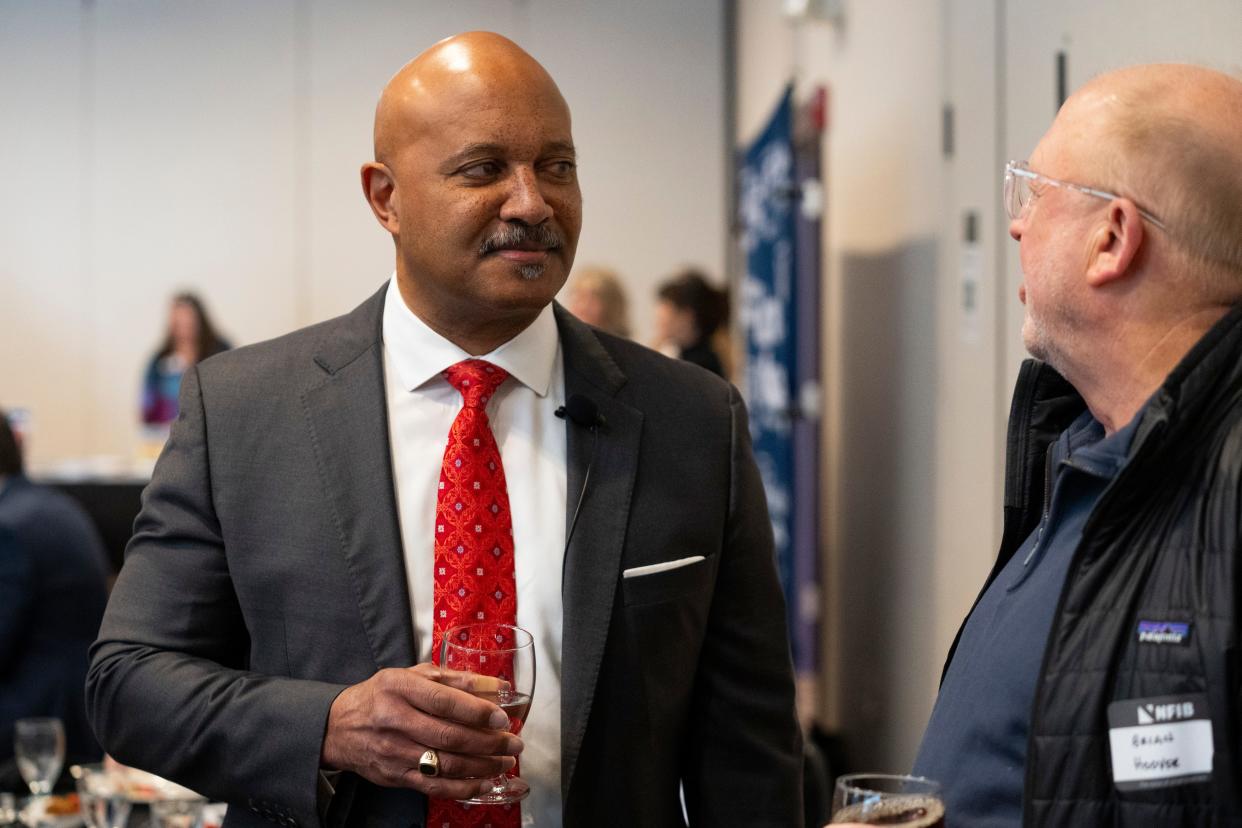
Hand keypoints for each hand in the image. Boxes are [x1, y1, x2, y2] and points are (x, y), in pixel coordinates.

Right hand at [320, 664, 521, 799]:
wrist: (338, 728)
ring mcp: (395, 752)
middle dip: (489, 742)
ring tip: (506, 761)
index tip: (501, 717)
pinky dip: (463, 786)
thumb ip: (451, 678)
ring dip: (483, 765)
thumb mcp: (410, 675)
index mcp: (400, 688)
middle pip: (450, 736)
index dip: (477, 711)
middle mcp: (396, 721)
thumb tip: (492, 684)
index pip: (444, 701)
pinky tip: (484, 781)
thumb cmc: (380, 696)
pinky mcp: (396, 776)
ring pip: (446, 764)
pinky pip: (435, 786)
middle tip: (513, 742)